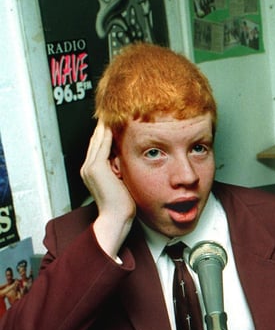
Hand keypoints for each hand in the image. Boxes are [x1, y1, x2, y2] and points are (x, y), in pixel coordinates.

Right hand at [80, 121, 135, 257]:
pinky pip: (102, 145)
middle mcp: (88, 167)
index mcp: (93, 172)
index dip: (107, 133)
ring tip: (115, 112)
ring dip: (106, 125)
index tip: (117, 121)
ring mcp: (90, 167)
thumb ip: (122, 171)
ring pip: (98, 139)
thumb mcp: (122, 184)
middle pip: (96, 139)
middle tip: (115, 111)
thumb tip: (131, 162)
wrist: (117, 218)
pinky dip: (108, 133)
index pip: (99, 146)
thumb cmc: (124, 206)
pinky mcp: (96, 168)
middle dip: (105, 125)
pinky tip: (115, 124)